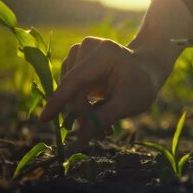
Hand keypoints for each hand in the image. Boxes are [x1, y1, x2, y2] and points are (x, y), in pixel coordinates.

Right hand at [39, 37, 165, 151]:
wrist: (148, 69)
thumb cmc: (142, 84)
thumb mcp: (126, 104)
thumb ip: (100, 121)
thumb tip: (75, 145)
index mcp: (104, 53)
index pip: (74, 80)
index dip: (59, 101)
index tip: (44, 119)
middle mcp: (87, 48)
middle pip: (72, 89)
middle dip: (83, 114)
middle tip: (101, 135)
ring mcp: (79, 53)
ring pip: (69, 91)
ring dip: (82, 112)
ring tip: (104, 126)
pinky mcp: (75, 62)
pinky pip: (70, 89)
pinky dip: (81, 105)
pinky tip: (97, 114)